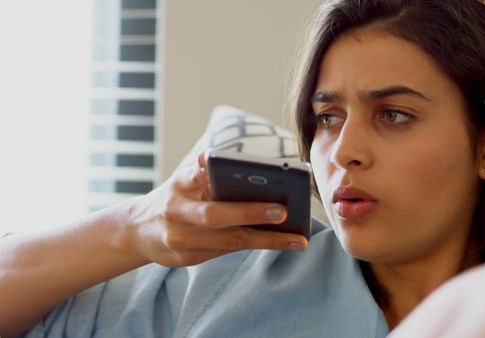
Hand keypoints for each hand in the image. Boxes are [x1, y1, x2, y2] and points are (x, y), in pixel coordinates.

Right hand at [121, 151, 307, 267]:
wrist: (135, 230)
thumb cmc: (172, 196)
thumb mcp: (182, 178)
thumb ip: (201, 169)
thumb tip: (210, 157)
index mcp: (178, 187)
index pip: (208, 187)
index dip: (240, 199)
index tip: (273, 200)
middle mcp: (176, 216)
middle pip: (218, 220)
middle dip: (254, 218)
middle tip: (286, 215)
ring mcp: (179, 242)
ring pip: (227, 243)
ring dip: (265, 241)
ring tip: (297, 240)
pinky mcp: (185, 260)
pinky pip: (223, 252)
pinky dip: (251, 245)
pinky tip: (277, 242)